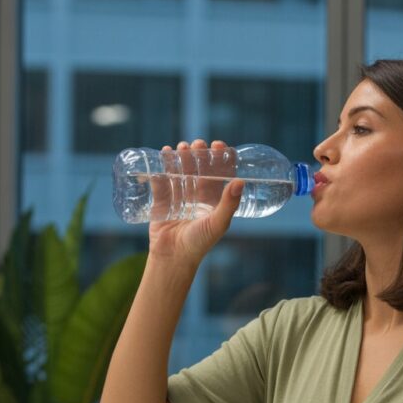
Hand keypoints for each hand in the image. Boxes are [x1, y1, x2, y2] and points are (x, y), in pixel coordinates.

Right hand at [147, 139, 243, 264]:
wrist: (173, 258)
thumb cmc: (199, 243)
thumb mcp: (217, 223)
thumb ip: (229, 203)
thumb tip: (241, 181)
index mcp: (214, 201)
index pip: (220, 174)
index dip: (220, 158)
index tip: (219, 145)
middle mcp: (198, 197)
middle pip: (200, 169)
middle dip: (199, 154)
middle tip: (198, 143)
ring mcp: (179, 198)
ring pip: (181, 172)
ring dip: (182, 157)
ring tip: (181, 146)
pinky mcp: (162, 201)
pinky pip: (162, 180)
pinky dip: (162, 167)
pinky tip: (163, 154)